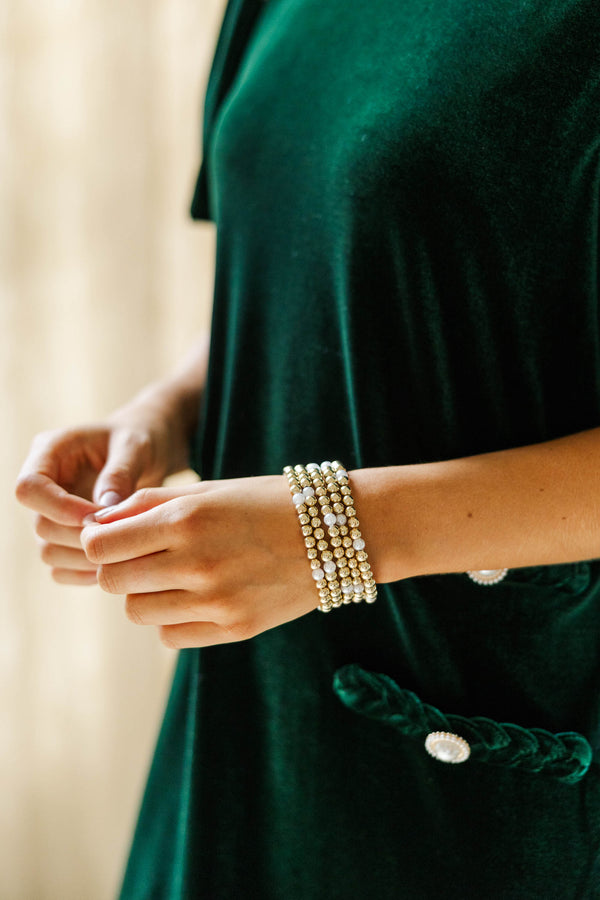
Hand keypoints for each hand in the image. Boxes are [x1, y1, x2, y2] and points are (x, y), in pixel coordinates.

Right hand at [15, 412, 180, 584]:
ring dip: (85, 558)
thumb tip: (105, 509)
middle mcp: (43, 485)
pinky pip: (62, 567)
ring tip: (125, 552)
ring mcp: (51, 514)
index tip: (100, 515)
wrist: (148, 451)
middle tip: (123, 537)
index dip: (60, 508)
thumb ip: (120, 472)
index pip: (30, 488)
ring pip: (49, 551)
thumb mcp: (136, 446)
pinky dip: (86, 572)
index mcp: (49, 452)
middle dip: (80, 536)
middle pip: (40, 525)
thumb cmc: (140, 439)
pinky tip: (119, 563)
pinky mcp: (64, 537)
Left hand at [80, 476, 317, 646]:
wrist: (337, 534)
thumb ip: (148, 505)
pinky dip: (172, 618)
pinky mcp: (233, 629)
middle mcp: (197, 562)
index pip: (101, 546)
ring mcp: (216, 601)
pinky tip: (197, 596)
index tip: (112, 538)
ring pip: (137, 612)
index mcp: (186, 519)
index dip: (98, 541)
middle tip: (144, 557)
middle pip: (112, 582)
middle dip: (118, 568)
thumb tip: (98, 526)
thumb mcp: (208, 490)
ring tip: (176, 575)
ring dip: (145, 594)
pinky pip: (169, 635)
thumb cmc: (266, 503)